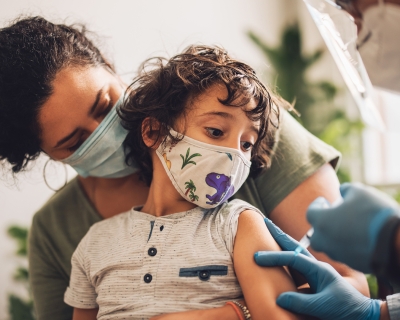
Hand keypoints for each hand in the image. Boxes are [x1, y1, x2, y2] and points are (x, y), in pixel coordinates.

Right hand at [254, 218, 381, 319]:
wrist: (363, 315)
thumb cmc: (346, 309)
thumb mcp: (323, 306)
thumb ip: (300, 301)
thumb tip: (279, 298)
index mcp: (318, 269)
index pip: (292, 258)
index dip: (274, 257)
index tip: (257, 258)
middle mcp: (316, 267)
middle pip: (293, 247)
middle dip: (279, 234)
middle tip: (265, 222)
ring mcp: (316, 273)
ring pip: (295, 255)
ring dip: (282, 244)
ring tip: (270, 235)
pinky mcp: (315, 281)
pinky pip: (297, 267)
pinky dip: (286, 260)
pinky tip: (280, 259)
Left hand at [307, 183, 399, 272]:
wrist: (397, 243)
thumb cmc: (375, 213)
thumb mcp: (360, 192)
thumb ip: (346, 190)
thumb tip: (342, 191)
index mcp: (323, 222)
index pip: (310, 213)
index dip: (317, 205)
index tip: (324, 201)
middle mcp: (326, 241)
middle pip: (315, 235)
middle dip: (321, 225)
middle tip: (332, 216)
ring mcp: (339, 255)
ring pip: (329, 246)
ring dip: (334, 236)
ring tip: (348, 226)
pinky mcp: (353, 265)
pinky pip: (344, 254)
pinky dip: (347, 246)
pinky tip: (359, 238)